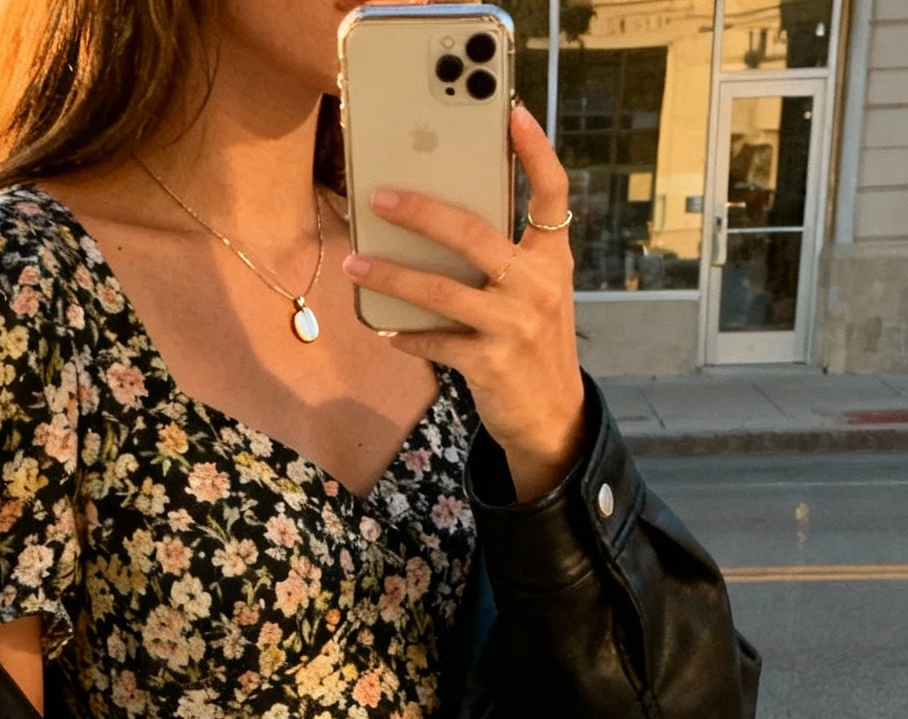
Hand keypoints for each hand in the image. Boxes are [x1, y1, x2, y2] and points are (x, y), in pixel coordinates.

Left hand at [342, 103, 584, 503]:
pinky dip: (405, 336)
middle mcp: (538, 286)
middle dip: (421, 211)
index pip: (553, 192)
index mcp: (553, 259)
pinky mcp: (490, 364)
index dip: (535, 150)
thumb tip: (439, 224)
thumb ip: (506, 258)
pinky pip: (435, 341)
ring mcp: (514, 325)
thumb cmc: (532, 344)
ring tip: (353, 265)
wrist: (553, 418)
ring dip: (390, 276)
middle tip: (379, 197)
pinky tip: (383, 329)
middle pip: (474, 233)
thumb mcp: (536, 294)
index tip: (511, 112)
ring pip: (441, 290)